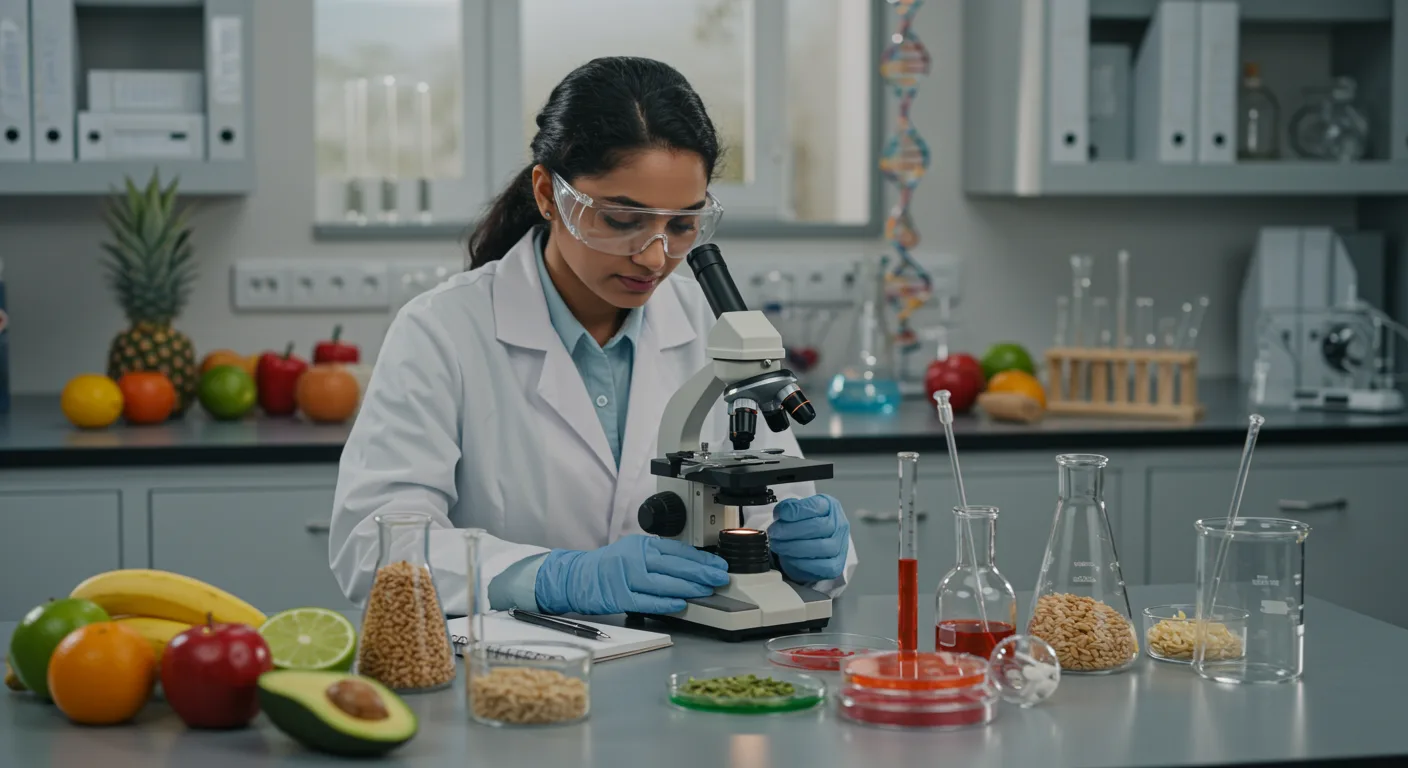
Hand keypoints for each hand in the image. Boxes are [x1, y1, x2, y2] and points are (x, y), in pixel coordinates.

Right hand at [534, 534, 729, 614]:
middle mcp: (634, 558)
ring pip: (662, 582)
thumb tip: (692, 566)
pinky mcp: (618, 597)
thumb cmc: (609, 566)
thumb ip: (659, 557)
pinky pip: (645, 601)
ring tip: (706, 591)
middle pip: (673, 565)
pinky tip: (680, 604)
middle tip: (720, 577)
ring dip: (687, 587)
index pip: (677, 550)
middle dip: (701, 572)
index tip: (718, 564)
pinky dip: (664, 603)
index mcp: (641, 544)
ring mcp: (626, 577)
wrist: (576, 576)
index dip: (700, 558)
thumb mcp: (635, 551)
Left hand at [768, 494, 849, 582]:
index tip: (780, 515)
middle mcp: (839, 524)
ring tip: (777, 545)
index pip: (816, 506)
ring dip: (794, 547)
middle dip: (791, 530)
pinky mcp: (836, 565)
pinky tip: (789, 558)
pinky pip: (822, 566)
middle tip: (774, 533)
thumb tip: (781, 513)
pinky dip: (803, 563)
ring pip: (821, 547)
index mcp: (830, 506)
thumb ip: (789, 508)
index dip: (796, 510)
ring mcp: (840, 546)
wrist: (812, 545)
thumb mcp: (797, 511)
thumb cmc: (804, 525)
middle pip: (819, 527)